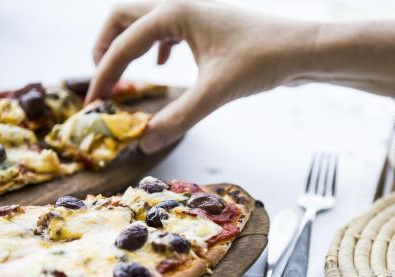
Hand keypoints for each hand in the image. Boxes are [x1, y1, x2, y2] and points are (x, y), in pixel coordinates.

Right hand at [87, 0, 318, 153]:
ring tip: (122, 74)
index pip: (123, 44)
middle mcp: (179, 3)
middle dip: (105, 47)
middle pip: (122, 17)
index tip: (93, 104)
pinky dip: (156, 46)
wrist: (301, 49)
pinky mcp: (207, 23)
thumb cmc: (262, 61)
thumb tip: (144, 143)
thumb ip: (179, 118)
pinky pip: (168, 28)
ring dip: (128, 44)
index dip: (104, 76)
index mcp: (174, 11)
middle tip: (101, 80)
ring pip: (144, 20)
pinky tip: (163, 67)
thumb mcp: (215, 92)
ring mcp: (193, 11)